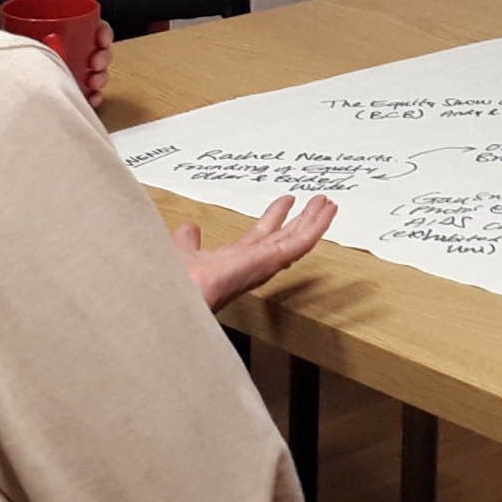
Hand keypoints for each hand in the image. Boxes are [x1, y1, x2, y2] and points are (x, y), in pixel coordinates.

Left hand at [28, 0, 116, 99]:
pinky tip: (89, 96)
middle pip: (100, 55)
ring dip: (102, 79)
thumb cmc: (15, 30)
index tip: (101, 40)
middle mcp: (73, 52)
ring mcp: (69, 73)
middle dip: (104, 59)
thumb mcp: (37, 1)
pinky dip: (92, 98)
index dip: (105, 36)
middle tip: (95, 62)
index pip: (98, 32)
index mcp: (72, 32)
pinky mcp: (63, 92)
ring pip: (96, 76)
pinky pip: (84, 97)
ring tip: (92, 81)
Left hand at [176, 194, 338, 309]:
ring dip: (313, 223)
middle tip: (317, 203)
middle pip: (283, 239)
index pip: (260, 239)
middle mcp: (250, 265)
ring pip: (295, 242)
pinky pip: (297, 246)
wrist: (173, 298)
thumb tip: (190, 228)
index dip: (275, 220)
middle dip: (301, 221)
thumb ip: (188, 242)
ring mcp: (261, 265)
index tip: (286, 203)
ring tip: (327, 205)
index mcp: (232, 262)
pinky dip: (314, 229)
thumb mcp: (182, 254)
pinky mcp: (268, 264)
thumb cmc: (175, 284)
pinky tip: (326, 215)